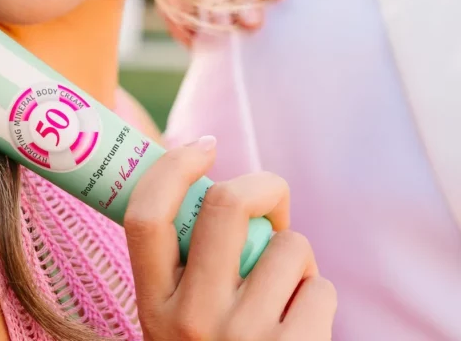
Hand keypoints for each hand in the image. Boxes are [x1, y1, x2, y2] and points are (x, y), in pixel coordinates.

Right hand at [125, 137, 335, 339]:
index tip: (202, 146)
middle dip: (262, 186)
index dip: (173, 166)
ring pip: (288, 246)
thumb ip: (184, 263)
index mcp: (152, 304)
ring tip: (280, 288)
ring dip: (294, 256)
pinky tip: (299, 321)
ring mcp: (243, 339)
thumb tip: (216, 183)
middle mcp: (190, 321)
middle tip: (270, 201)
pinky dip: (317, 294)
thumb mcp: (175, 317)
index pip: (147, 215)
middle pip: (226, 206)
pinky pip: (322, 288)